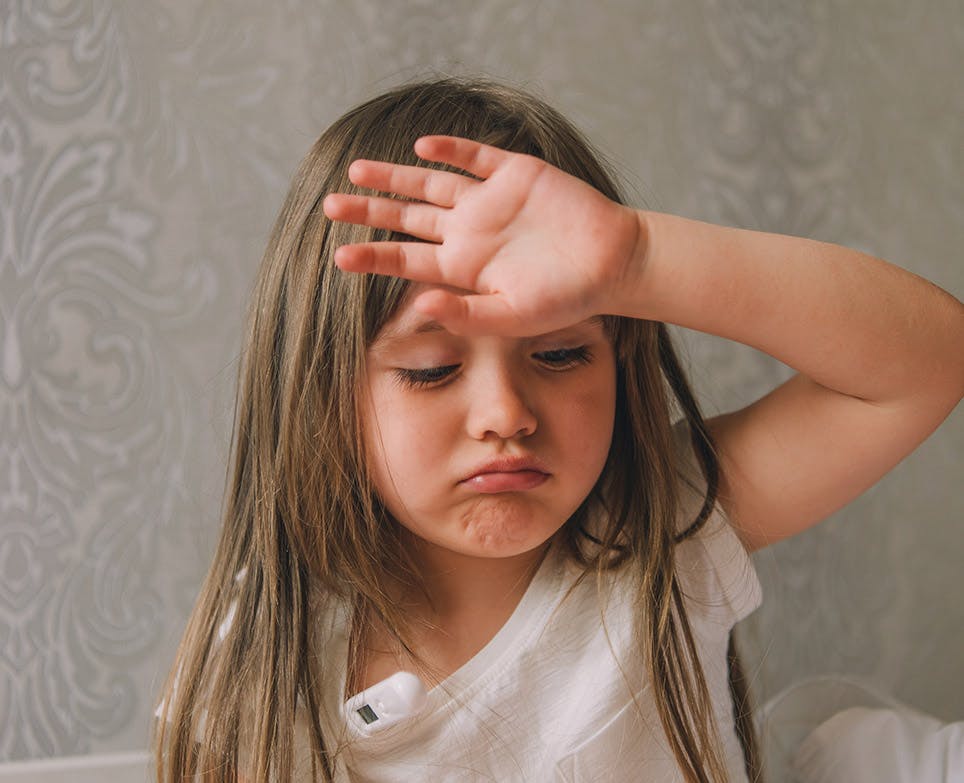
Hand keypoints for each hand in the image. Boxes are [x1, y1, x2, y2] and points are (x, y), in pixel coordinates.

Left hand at [321, 136, 642, 335]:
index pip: (407, 259)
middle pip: (407, 218)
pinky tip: (424, 147)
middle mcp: (469, 232)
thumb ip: (467, 314)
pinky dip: (451, 149)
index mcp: (463, 268)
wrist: (615, 263)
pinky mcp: (516, 173)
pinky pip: (476, 157)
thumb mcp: (514, 317)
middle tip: (330, 206)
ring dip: (395, 177)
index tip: (338, 257)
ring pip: (431, 185)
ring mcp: (490, 201)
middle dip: (369, 212)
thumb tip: (421, 305)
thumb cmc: (568, 298)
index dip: (372, 257)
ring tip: (357, 171)